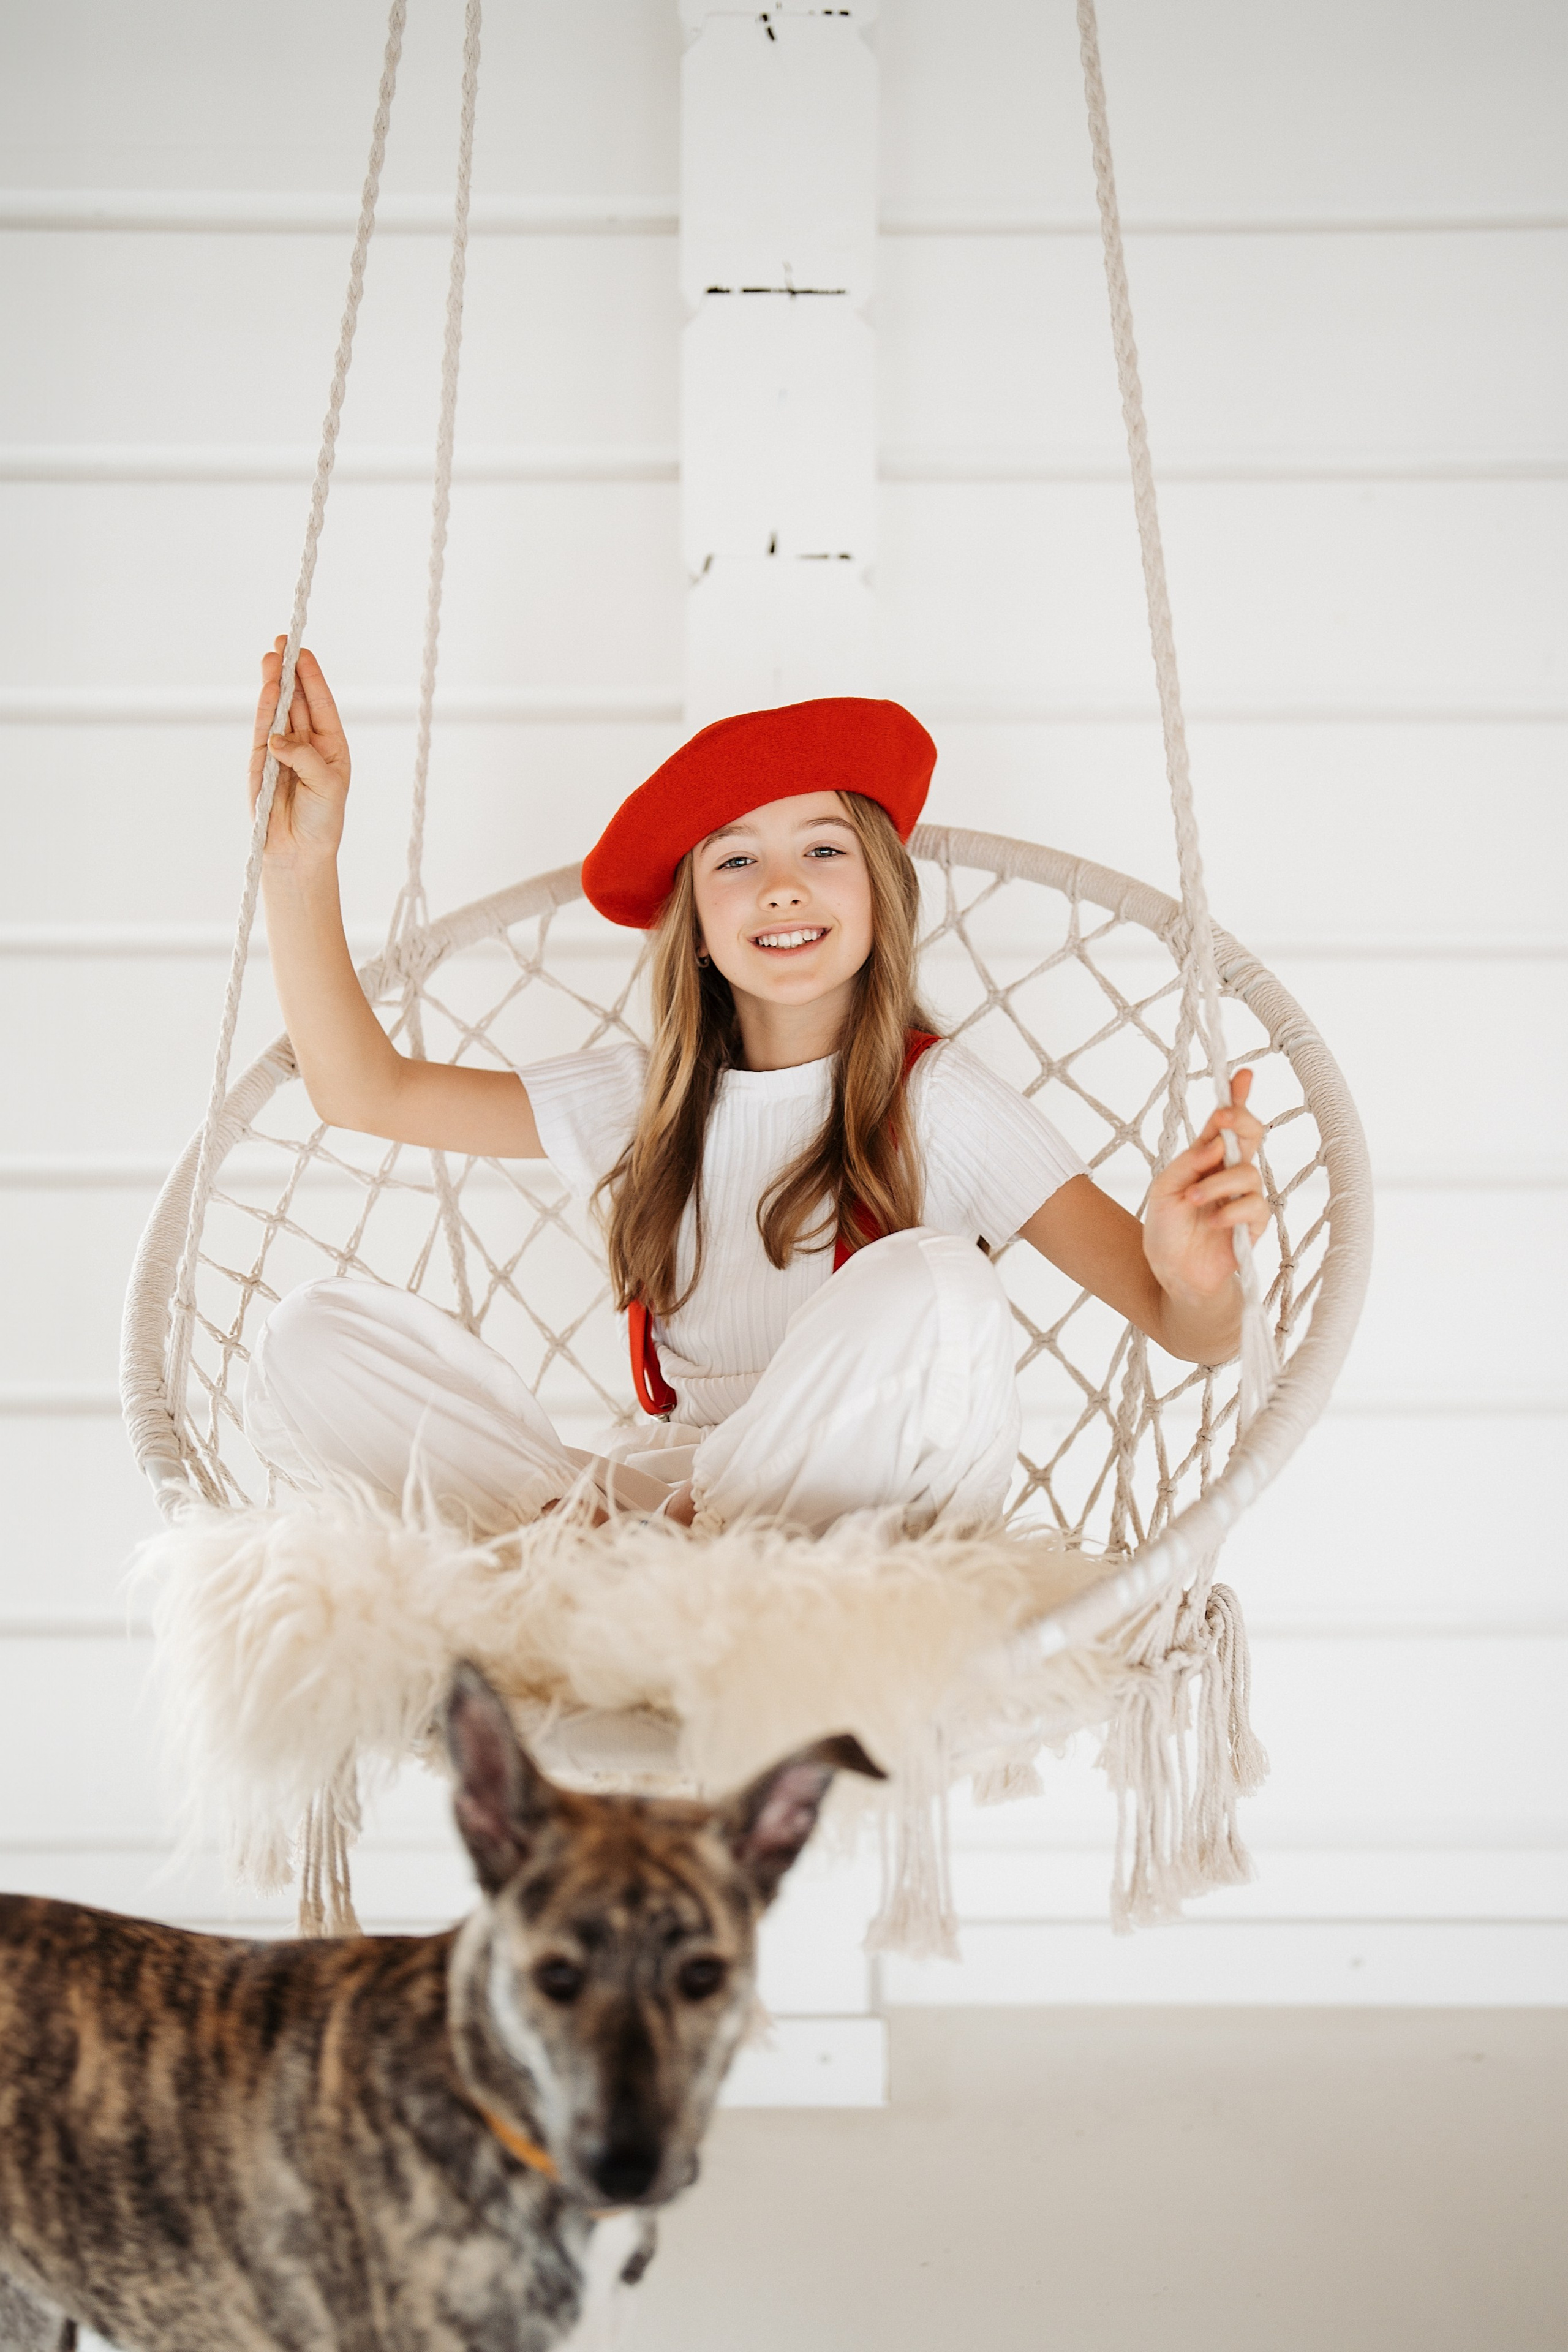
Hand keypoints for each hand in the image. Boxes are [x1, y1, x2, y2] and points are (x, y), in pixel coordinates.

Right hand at [248, 638, 351, 864]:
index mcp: (331, 746)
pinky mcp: (259, 762)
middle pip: (297, 700)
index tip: (304, 653)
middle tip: (283, 642)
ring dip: (274, 683)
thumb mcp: (327, 786)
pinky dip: (264, 709)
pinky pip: (261, 730)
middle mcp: (305, 743)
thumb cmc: (322, 821)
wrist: (298, 852)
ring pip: (277, 710)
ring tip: (272, 656)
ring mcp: (280, 750)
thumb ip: (304, 757)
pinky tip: (268, 687)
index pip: (321, 704)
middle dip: (290, 671)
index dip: (312, 678)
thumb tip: (276, 737)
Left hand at [1142, 1069, 1268, 1306]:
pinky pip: (1256, 1207)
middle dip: (1240, 1121)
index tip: (1242, 1074)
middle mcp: (1228, 1173)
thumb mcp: (1164, 1189)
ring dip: (1218, 1184)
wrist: (1171, 1273)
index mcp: (1205, 1159)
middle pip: (1251, 1135)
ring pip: (1249, 1173)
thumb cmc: (1166, 1229)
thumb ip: (1189, 1163)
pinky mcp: (1253, 1225)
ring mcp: (1243, 1198)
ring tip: (1192, 1200)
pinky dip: (1232, 1211)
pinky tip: (1215, 1222)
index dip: (1236, 1097)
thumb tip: (1216, 1140)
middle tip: (1221, 1120)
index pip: (1224, 1123)